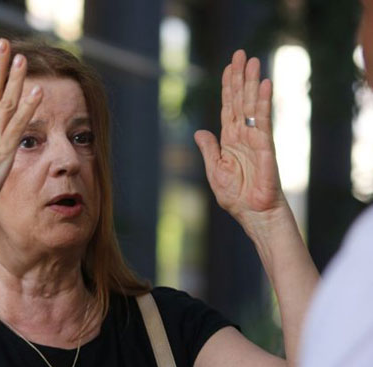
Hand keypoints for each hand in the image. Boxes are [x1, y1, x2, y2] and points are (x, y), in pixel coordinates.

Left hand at [194, 50, 286, 230]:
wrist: (253, 214)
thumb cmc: (235, 197)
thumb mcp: (215, 171)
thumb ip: (209, 149)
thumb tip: (200, 131)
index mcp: (229, 141)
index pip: (228, 108)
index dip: (228, 88)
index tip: (228, 68)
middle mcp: (243, 135)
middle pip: (240, 100)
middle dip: (240, 77)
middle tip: (240, 53)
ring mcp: (255, 138)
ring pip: (252, 104)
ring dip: (252, 83)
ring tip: (253, 60)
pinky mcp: (265, 145)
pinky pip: (263, 120)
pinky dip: (263, 102)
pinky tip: (264, 85)